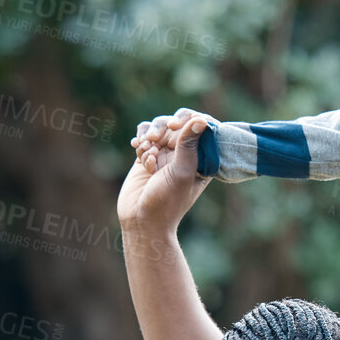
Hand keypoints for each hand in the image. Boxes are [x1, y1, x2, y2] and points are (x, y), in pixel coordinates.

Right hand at [118, 115, 212, 236]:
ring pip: (158, 127)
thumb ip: (189, 145)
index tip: (175, 127)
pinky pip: (144, 136)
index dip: (188, 119)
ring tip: (146, 152)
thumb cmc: (167, 201)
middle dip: (163, 127)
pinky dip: (140, 141)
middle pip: (177, 123)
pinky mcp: (147, 156)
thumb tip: (201, 120)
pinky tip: (138, 152)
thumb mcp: (181, 172)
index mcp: (201, 158)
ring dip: (150, 134)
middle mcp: (185, 154)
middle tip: (154, 140)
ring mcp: (165, 154)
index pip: (201, 126)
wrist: (141, 219)